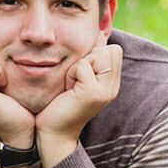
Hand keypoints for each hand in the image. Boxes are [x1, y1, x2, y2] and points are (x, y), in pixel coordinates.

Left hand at [35, 44, 123, 166]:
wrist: (53, 133)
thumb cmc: (60, 103)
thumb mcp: (79, 77)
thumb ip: (90, 59)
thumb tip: (98, 34)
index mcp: (112, 83)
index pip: (114, 49)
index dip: (95, 53)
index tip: (81, 74)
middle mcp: (113, 87)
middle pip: (109, 49)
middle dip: (88, 58)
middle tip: (76, 79)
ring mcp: (106, 91)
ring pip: (97, 55)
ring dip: (79, 66)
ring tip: (72, 84)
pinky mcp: (94, 94)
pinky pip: (83, 66)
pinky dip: (71, 74)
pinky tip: (68, 89)